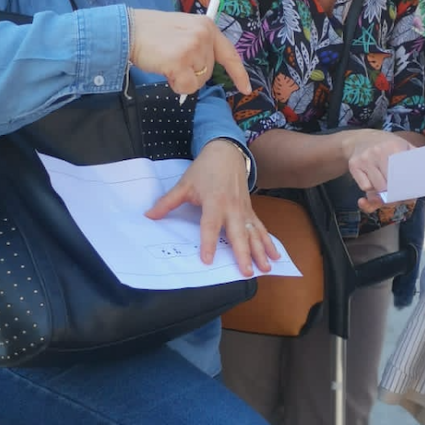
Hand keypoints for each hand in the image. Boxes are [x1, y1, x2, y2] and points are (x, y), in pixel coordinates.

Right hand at [129, 8, 249, 97]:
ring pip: (198, 81)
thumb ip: (198, 45)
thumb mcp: (183, 30)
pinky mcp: (181, 61)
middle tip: (172, 58)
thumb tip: (203, 72)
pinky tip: (164, 69)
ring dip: (182, 79)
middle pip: (208, 71)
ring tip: (166, 61)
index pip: (229, 53)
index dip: (238, 73)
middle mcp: (204, 35)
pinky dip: (176, 85)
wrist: (128, 30)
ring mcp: (193, 47)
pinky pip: (187, 87)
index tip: (246, 88)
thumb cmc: (151, 33)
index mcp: (207, 26)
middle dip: (191, 72)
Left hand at [144, 139, 278, 276]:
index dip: (208, 243)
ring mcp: (244, 210)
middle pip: (238, 234)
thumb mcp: (185, 183)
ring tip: (265, 268)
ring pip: (253, 233)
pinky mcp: (250, 210)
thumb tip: (149, 216)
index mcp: (214, 201)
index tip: (208, 259)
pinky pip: (261, 228)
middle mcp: (232, 208)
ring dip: (260, 251)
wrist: (227, 152)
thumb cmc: (205, 169)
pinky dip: (269, 242)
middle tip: (245, 272)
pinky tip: (275, 255)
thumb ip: (168, 202)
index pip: (210, 226)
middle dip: (243, 253)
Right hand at [342, 129, 413, 211]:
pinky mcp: (354, 165)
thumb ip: (415, 159)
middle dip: (394, 195)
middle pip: (389, 186)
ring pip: (376, 189)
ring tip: (385, 188)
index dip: (407, 189)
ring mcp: (365, 159)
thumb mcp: (403, 146)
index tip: (410, 196)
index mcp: (395, 147)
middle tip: (398, 197)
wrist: (358, 139)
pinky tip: (372, 181)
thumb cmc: (386, 146)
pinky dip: (370, 189)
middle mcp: (378, 152)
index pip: (403, 175)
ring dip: (382, 193)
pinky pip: (365, 187)